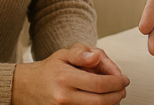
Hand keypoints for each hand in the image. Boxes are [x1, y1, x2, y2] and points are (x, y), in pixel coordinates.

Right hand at [11, 43, 128, 104]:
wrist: (28, 86)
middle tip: (123, 89)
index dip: (117, 83)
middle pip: (101, 102)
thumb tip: (97, 57)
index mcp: (65, 78)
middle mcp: (64, 97)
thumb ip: (82, 53)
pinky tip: (102, 100)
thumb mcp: (64, 54)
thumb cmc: (50, 70)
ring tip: (114, 94)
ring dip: (111, 103)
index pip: (99, 85)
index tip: (124, 79)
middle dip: (117, 95)